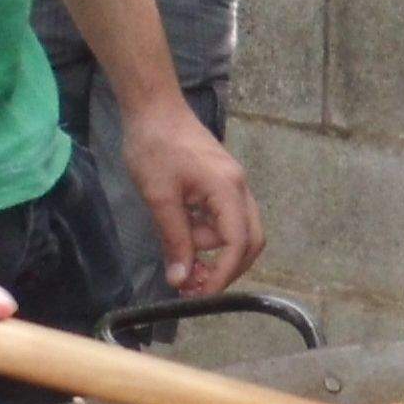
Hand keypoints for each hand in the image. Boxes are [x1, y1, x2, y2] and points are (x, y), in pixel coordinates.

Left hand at [119, 104, 261, 294]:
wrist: (153, 107)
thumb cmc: (154, 147)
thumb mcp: (160, 197)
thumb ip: (174, 239)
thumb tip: (181, 279)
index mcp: (227, 190)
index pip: (238, 244)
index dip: (222, 275)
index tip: (200, 295)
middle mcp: (238, 188)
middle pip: (249, 241)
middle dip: (226, 267)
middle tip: (194, 285)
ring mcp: (232, 183)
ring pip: (234, 230)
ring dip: (209, 249)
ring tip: (176, 252)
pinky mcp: (220, 181)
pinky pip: (222, 216)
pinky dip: (205, 233)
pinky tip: (180, 232)